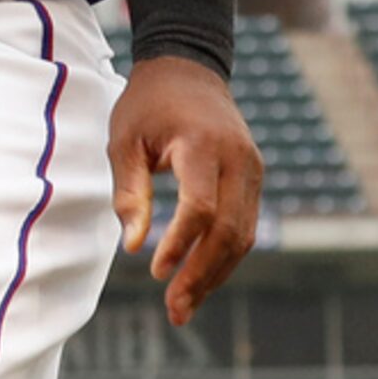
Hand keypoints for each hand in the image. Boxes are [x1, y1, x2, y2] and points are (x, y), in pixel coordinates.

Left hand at [108, 56, 263, 326]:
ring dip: (215, 275)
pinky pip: (245, 225)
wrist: (188, 68)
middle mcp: (238, 159)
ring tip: (184, 306)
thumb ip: (130, 191)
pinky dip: (223, 256)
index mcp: (203, 145)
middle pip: (229, 231)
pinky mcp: (253, 178)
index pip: (201, 207)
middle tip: (175, 310)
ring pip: (243, 235)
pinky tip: (199, 279)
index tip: (154, 269)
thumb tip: (133, 245)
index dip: (180, 243)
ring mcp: (252, 169)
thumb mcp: (124, 140)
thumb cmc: (147, 104)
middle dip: (201, 275)